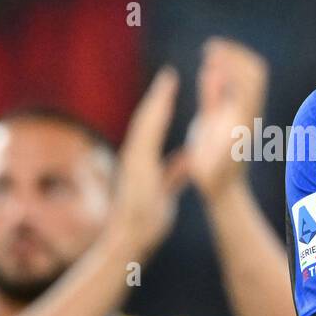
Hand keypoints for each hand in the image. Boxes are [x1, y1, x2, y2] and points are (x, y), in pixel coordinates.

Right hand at [112, 67, 188, 259]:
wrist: (128, 240)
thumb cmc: (145, 221)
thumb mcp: (166, 191)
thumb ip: (174, 172)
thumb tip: (187, 158)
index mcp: (141, 161)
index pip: (152, 129)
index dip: (161, 108)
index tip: (170, 90)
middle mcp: (134, 156)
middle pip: (146, 119)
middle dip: (158, 96)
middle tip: (169, 75)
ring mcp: (132, 160)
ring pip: (144, 124)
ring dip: (156, 101)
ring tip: (167, 82)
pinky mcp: (135, 167)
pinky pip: (146, 138)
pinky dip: (154, 120)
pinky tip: (163, 107)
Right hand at [185, 38, 267, 197]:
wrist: (222, 189)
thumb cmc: (212, 178)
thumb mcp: (206, 161)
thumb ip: (207, 132)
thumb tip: (208, 99)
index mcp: (244, 119)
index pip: (250, 81)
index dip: (234, 63)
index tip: (213, 53)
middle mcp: (248, 112)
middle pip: (254, 73)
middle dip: (235, 55)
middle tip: (211, 46)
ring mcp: (243, 113)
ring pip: (247, 77)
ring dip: (230, 61)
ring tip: (209, 49)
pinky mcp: (234, 115)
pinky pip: (234, 88)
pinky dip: (223, 73)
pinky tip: (208, 65)